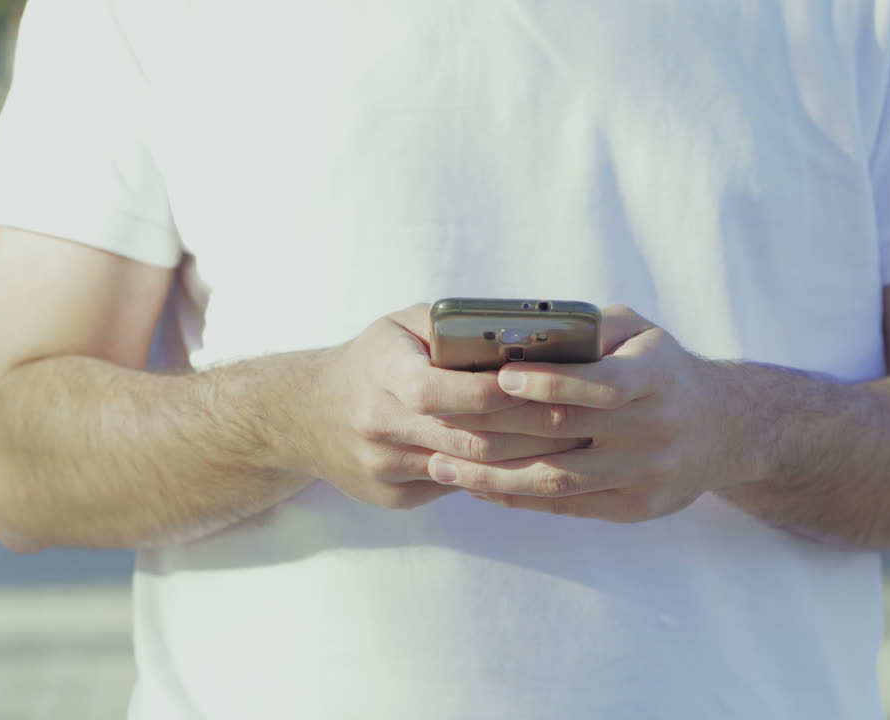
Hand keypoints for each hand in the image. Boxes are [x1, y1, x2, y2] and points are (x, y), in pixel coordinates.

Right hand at [278, 304, 587, 509]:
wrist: (303, 414)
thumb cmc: (371, 359)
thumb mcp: (401, 326)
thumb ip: (453, 327)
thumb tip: (523, 336)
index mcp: (383, 375)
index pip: (448, 391)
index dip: (503, 393)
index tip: (552, 386)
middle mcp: (380, 425)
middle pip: (471, 437)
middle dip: (533, 431)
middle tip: (587, 422)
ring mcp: (385, 468)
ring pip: (469, 469)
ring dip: (525, 460)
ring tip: (573, 446)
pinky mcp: (393, 497)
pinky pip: (455, 487)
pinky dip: (497, 477)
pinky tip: (535, 466)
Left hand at [428, 306, 728, 521]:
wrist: (725, 428)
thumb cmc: (663, 368)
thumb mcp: (641, 333)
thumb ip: (590, 329)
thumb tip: (522, 334)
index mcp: (656, 377)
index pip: (600, 384)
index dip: (549, 383)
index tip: (499, 377)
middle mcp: (654, 428)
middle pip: (566, 433)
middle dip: (496, 428)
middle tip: (439, 419)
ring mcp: (646, 473)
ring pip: (558, 479)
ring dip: (493, 476)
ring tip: (442, 466)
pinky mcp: (637, 507)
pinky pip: (568, 506)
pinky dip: (518, 498)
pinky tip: (477, 488)